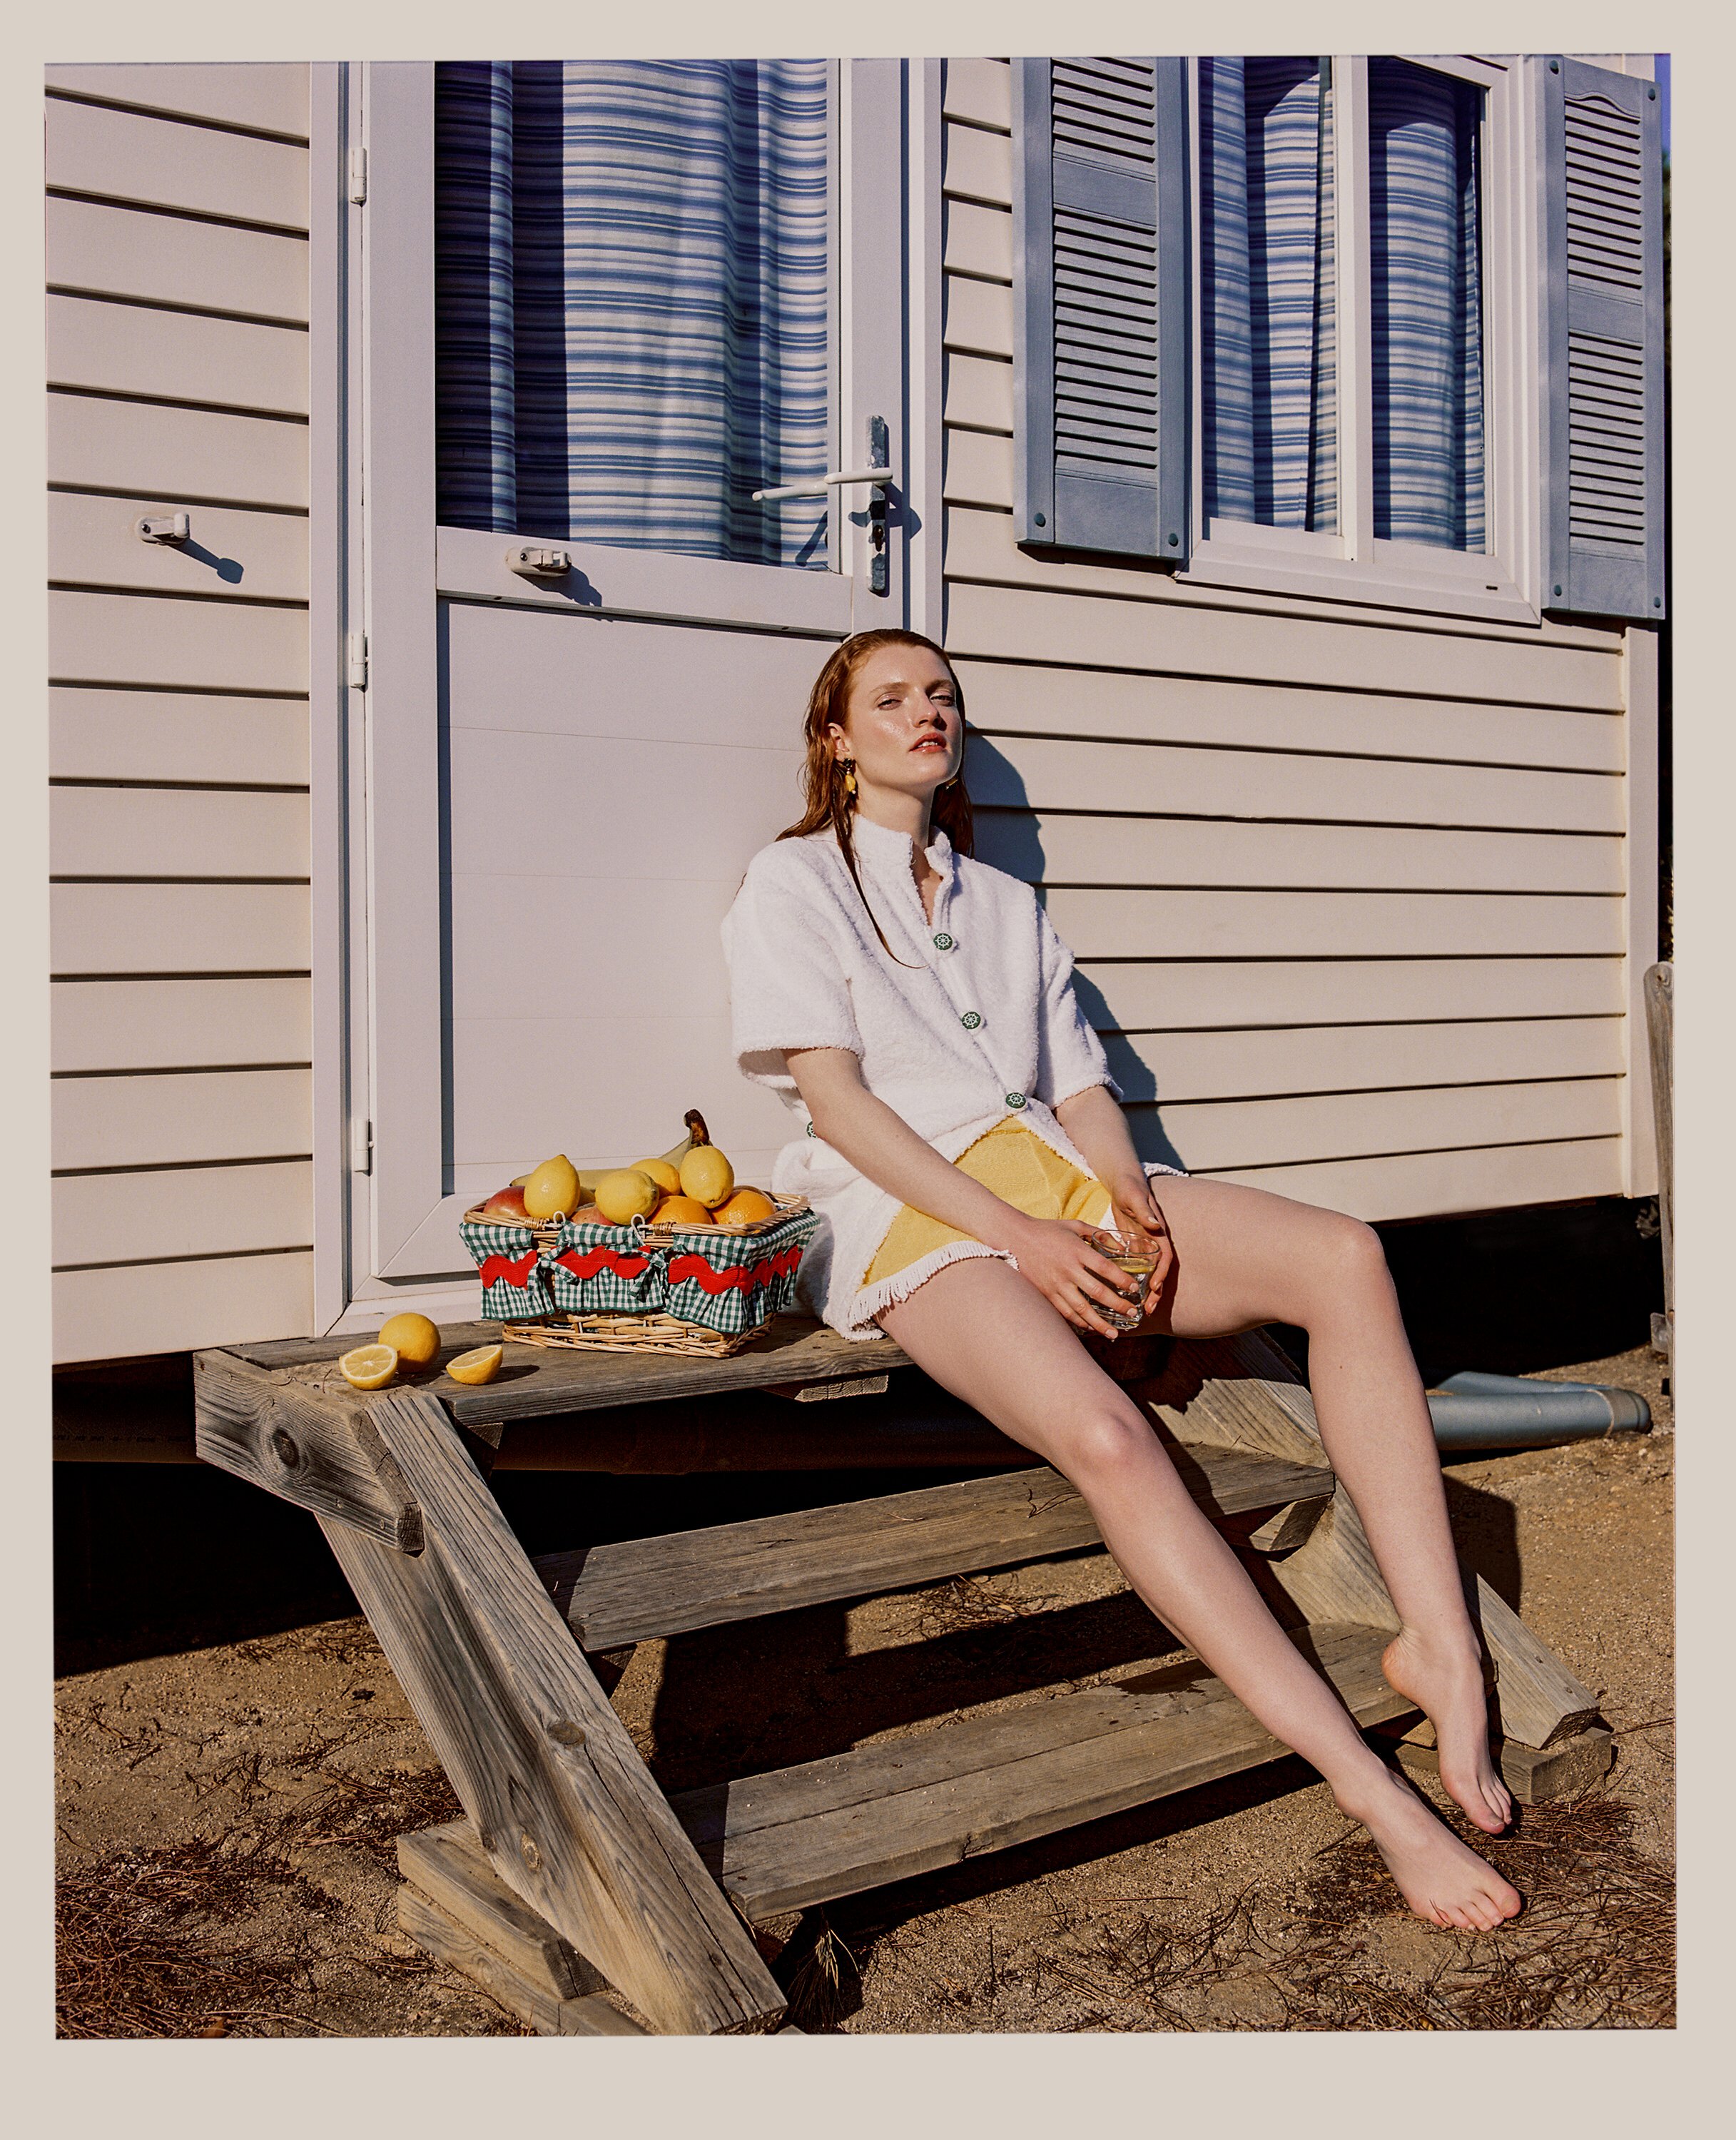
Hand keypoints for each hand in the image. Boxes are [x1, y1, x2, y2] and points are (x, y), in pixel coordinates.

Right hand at [1006, 1216, 1151, 1337]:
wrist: (1014, 1238)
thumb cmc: (1046, 1230)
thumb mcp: (1074, 1225)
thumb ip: (1097, 1233)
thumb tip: (1119, 1244)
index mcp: (1077, 1251)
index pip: (1105, 1268)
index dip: (1122, 1280)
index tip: (1134, 1288)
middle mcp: (1067, 1269)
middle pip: (1097, 1292)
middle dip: (1118, 1305)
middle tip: (1132, 1312)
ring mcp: (1056, 1284)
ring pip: (1082, 1309)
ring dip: (1100, 1323)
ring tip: (1114, 1332)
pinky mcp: (1046, 1294)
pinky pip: (1065, 1312)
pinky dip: (1080, 1322)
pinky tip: (1091, 1327)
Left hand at [1102, 1174, 1175, 1315]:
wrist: (1123, 1184)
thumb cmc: (1131, 1188)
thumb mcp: (1135, 1198)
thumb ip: (1144, 1211)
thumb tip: (1154, 1224)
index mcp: (1159, 1232)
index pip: (1165, 1257)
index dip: (1161, 1274)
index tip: (1154, 1288)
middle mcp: (1154, 1242)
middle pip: (1159, 1271)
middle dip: (1156, 1291)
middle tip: (1148, 1309)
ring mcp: (1144, 1245)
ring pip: (1148, 1273)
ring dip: (1145, 1291)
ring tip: (1140, 1310)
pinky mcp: (1133, 1246)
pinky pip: (1136, 1267)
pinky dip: (1132, 1281)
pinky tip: (1124, 1294)